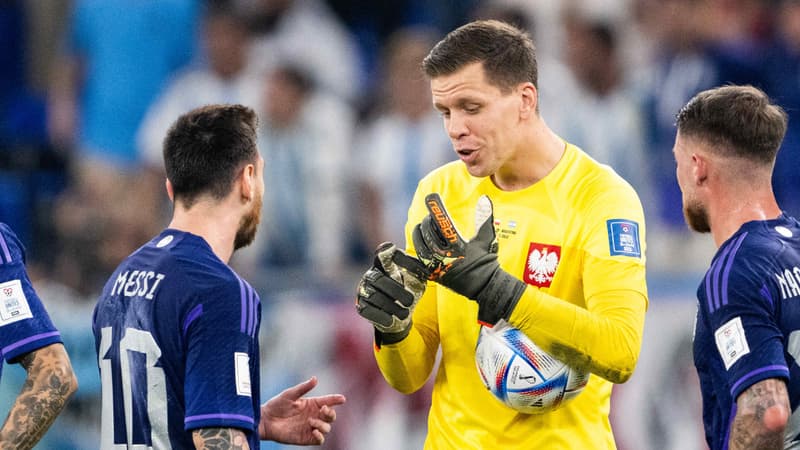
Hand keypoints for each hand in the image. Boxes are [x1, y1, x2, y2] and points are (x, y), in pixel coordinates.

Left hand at [259, 376, 345, 444]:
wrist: (266, 420)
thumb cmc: (277, 405)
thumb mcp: (290, 394)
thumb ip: (303, 388)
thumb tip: (315, 378)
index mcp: (312, 404)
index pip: (328, 401)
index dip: (336, 400)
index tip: (342, 399)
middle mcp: (314, 415)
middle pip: (331, 416)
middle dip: (331, 413)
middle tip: (323, 409)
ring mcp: (311, 427)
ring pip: (327, 428)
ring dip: (323, 424)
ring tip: (311, 421)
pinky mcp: (306, 438)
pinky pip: (320, 440)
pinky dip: (320, 436)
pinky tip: (314, 431)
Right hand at [355, 242, 428, 342]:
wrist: (399, 316)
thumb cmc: (408, 292)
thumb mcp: (418, 281)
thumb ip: (420, 273)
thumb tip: (426, 271)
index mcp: (384, 262)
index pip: (384, 251)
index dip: (398, 259)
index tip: (414, 271)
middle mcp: (371, 274)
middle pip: (378, 278)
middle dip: (396, 292)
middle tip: (410, 301)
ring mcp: (364, 289)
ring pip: (374, 296)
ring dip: (392, 307)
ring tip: (405, 313)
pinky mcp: (361, 306)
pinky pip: (368, 310)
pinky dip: (382, 316)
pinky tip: (391, 319)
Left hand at [412, 193, 526, 325]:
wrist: (484, 286)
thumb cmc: (486, 260)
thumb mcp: (486, 238)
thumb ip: (484, 218)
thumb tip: (485, 198)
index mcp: (460, 246)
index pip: (444, 223)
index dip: (437, 209)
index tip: (431, 198)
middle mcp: (447, 256)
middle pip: (429, 233)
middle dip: (428, 221)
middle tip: (430, 216)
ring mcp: (438, 267)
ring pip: (421, 246)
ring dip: (419, 233)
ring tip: (421, 226)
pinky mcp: (434, 275)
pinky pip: (418, 261)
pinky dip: (416, 250)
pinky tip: (418, 242)